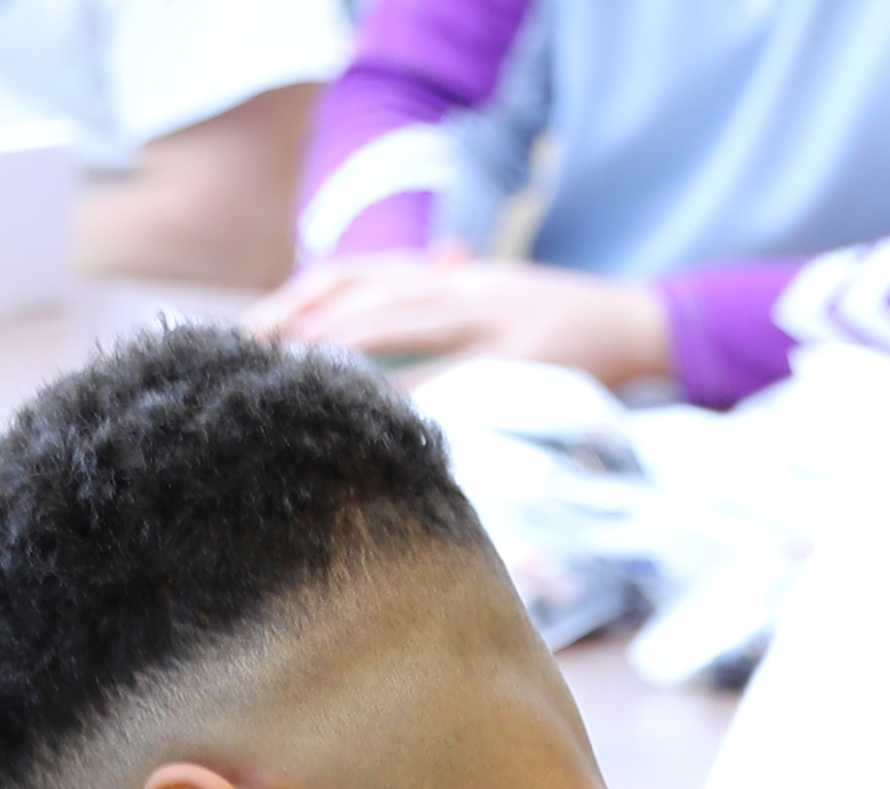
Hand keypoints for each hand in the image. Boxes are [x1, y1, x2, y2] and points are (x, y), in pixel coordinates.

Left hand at [247, 252, 673, 390]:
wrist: (643, 324)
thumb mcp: (494, 303)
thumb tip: (367, 322)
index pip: (358, 271)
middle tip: (246, 356)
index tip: (252, 330)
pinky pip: (456, 376)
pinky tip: (372, 414)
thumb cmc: (562, 326)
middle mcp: (463, 283)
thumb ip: (435, 307)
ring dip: (339, 345)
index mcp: (452, 273)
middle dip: (301, 321)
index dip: (300, 296)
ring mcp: (493, 317)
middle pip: (363, 289)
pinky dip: (411, 393)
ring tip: (288, 373)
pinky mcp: (523, 355)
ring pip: (399, 319)